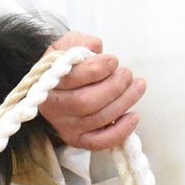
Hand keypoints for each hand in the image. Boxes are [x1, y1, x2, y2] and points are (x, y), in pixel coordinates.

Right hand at [39, 32, 145, 151]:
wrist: (57, 84)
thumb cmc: (67, 63)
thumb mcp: (68, 45)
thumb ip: (80, 42)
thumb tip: (95, 47)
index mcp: (47, 81)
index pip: (73, 78)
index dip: (98, 69)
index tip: (113, 60)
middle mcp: (52, 107)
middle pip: (86, 102)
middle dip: (115, 86)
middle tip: (127, 73)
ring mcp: (64, 126)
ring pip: (98, 119)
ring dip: (124, 101)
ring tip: (138, 86)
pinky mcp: (77, 139)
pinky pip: (99, 142)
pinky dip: (120, 131)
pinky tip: (134, 116)